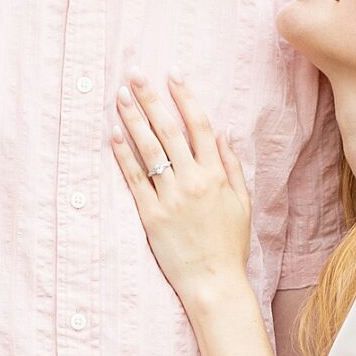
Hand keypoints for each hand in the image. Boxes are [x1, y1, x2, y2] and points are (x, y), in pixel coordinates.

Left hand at [112, 75, 252, 310]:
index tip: (172, 75)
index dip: (185, 97)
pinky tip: (113, 134)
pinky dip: (123, 155)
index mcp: (216, 175)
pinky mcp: (151, 216)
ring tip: (120, 96)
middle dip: (151, 98)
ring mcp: (170, 198)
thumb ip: (231, 166)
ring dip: (133, 119)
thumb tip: (224, 133)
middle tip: (135, 74)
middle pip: (169, 130)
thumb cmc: (229, 244)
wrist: (214, 282)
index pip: (199, 126)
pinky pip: (135, 179)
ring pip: (149, 149)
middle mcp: (193, 181)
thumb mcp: (241, 203)